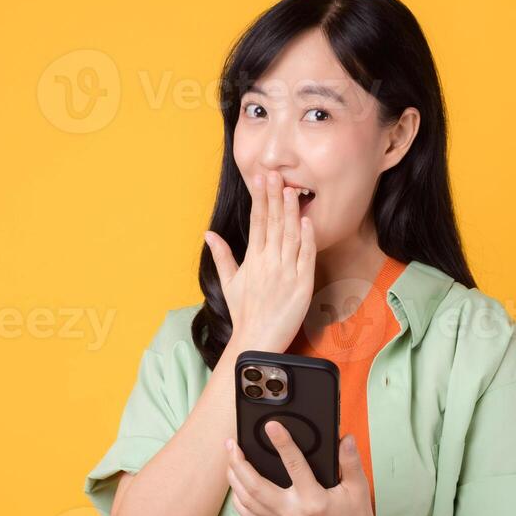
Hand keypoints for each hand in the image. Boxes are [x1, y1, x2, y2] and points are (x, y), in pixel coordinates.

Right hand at [204, 171, 315, 353]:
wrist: (257, 340)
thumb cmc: (244, 313)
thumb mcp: (229, 282)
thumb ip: (222, 255)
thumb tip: (208, 233)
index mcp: (252, 259)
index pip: (257, 222)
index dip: (260, 199)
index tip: (261, 179)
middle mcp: (268, 262)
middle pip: (273, 223)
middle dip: (274, 197)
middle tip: (276, 175)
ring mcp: (285, 272)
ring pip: (289, 235)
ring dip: (291, 212)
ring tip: (292, 191)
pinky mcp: (302, 284)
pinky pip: (305, 257)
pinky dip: (307, 238)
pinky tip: (307, 221)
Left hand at [224, 423, 384, 515]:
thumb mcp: (358, 489)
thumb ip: (351, 461)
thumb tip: (345, 438)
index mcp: (314, 501)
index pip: (295, 466)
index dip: (282, 443)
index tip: (271, 426)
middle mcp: (293, 514)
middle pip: (255, 487)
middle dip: (239, 463)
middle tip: (232, 444)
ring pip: (247, 502)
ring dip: (234, 479)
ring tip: (230, 459)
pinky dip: (238, 500)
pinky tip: (236, 486)